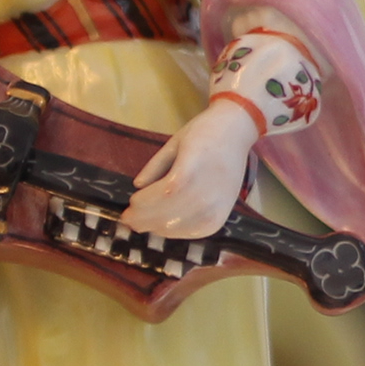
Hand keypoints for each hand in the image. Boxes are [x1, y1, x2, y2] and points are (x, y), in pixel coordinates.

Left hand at [120, 100, 260, 239]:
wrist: (237, 133)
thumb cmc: (203, 133)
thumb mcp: (174, 142)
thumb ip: (155, 166)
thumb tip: (138, 186)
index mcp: (194, 167)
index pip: (166, 193)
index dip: (145, 203)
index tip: (129, 204)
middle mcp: (207, 191)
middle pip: (169, 215)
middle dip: (143, 219)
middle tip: (128, 219)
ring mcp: (216, 208)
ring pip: (177, 227)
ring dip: (155, 227)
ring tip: (142, 223)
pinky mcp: (221, 218)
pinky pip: (192, 233)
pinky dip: (174, 232)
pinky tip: (163, 225)